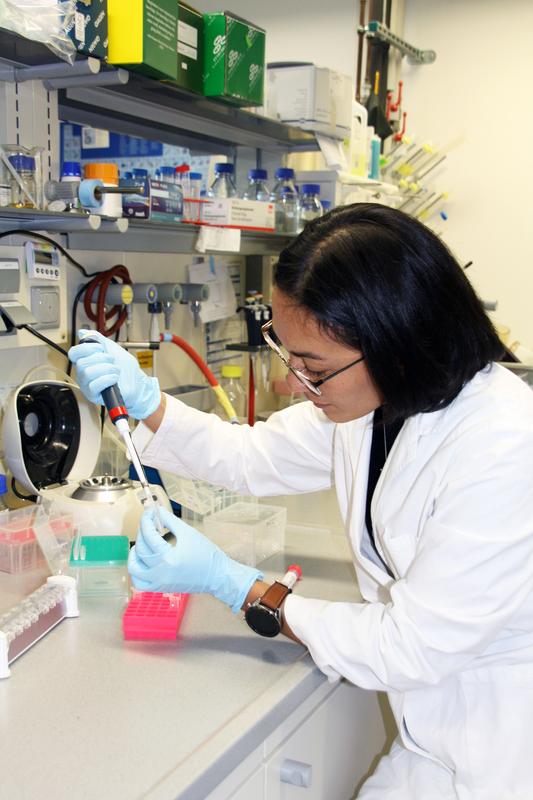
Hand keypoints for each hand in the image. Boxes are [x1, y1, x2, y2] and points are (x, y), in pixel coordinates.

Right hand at [68, 329, 159, 418]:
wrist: (138, 383)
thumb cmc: (126, 369)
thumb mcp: (113, 349)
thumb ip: (98, 339)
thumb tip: (83, 332)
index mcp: (86, 361)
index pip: (74, 353)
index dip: (86, 348)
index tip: (100, 348)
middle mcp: (84, 373)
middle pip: (82, 363)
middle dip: (101, 359)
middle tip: (112, 360)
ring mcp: (87, 385)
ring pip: (88, 373)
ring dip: (107, 369)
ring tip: (116, 371)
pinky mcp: (94, 395)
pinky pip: (94, 385)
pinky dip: (108, 379)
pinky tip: (115, 379)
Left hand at [128, 508, 262, 612]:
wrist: (217, 576)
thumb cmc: (206, 554)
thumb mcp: (189, 533)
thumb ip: (170, 521)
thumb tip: (156, 511)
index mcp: (169, 558)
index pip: (149, 535)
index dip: (146, 520)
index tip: (149, 511)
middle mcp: (161, 573)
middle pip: (141, 549)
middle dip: (142, 532)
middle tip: (149, 523)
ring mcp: (159, 583)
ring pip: (134, 568)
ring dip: (134, 554)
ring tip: (142, 543)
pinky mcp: (160, 589)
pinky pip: (139, 583)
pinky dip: (136, 571)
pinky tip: (142, 560)